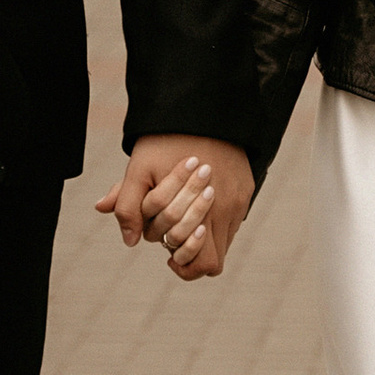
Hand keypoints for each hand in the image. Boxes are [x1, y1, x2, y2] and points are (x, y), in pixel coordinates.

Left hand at [95, 134, 253, 280]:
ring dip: (203, 238)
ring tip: (183, 219)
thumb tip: (129, 242)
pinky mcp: (246, 189)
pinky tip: (197, 204)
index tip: (167, 255)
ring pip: (225, 241)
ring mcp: (239, 201)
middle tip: (171, 238)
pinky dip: (215, 222)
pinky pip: (233, 221)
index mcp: (202, 211)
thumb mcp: (138, 169)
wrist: (203, 109)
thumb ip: (128, 206)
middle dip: (190, 254)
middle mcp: (226, 210)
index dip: (183, 265)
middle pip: (215, 259)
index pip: (204, 263)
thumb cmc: (166, 140)